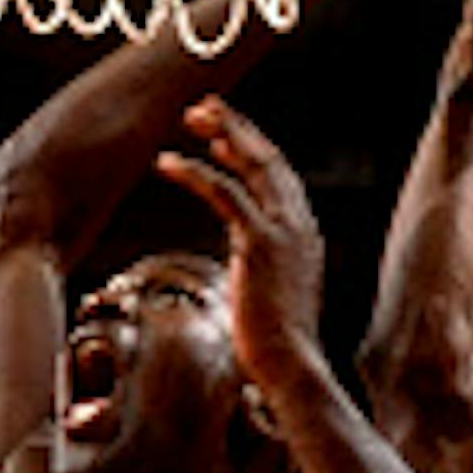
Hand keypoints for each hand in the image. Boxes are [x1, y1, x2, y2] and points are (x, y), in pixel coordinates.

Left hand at [156, 97, 331, 388]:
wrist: (290, 365)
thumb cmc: (277, 348)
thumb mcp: (272, 301)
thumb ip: (263, 277)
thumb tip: (248, 279)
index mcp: (305, 238)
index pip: (281, 182)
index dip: (252, 154)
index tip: (224, 140)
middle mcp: (300, 226)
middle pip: (270, 161)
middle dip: (239, 130)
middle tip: (206, 108)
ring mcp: (283, 231)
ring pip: (252, 165)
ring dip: (222, 134)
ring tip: (190, 117)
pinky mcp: (259, 242)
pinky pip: (224, 193)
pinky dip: (195, 172)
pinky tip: (167, 162)